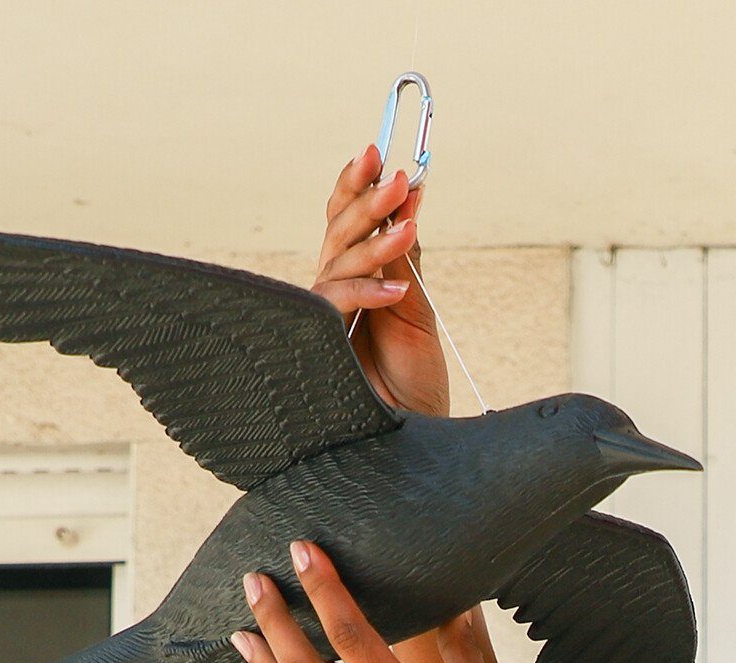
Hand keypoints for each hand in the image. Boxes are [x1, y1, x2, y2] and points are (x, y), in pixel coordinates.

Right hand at [313, 142, 445, 417]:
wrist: (409, 439)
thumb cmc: (411, 383)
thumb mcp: (415, 312)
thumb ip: (406, 261)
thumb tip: (411, 205)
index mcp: (349, 279)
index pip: (345, 220)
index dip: (356, 185)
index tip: (376, 150)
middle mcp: (329, 291)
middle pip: (338, 231)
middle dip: (366, 198)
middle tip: (395, 172)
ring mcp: (321, 316)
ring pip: (339, 261)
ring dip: (377, 240)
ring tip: (410, 224)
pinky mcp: (320, 343)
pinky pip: (337, 304)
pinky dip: (368, 293)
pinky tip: (398, 288)